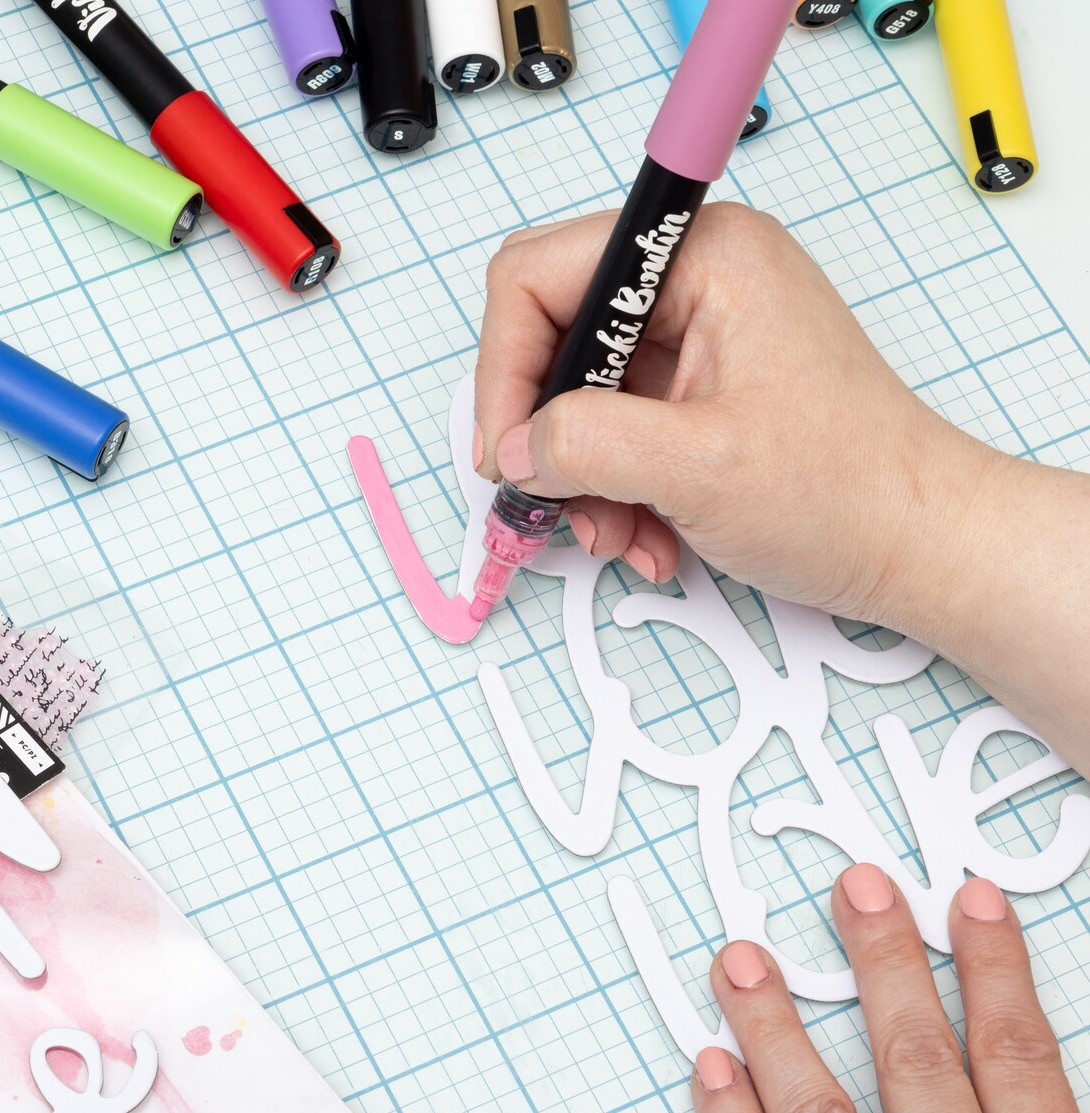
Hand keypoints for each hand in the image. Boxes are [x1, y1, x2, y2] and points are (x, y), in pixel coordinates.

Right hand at [474, 202, 1089, 779]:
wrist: (918, 545)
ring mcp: (694, 337)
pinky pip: (612, 431)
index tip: (507, 454)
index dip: (504, 369)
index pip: (538, 277)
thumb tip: (513, 449)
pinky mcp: (695, 389)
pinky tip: (646, 537)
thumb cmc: (847, 492)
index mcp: (701, 257)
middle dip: (546, 434)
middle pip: (550, 336)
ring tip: (617, 536)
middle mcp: (693, 280)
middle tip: (552, 500)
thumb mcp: (698, 469)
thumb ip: (587, 444)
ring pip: (575, 396)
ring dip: (581, 479)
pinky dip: (611, 491)